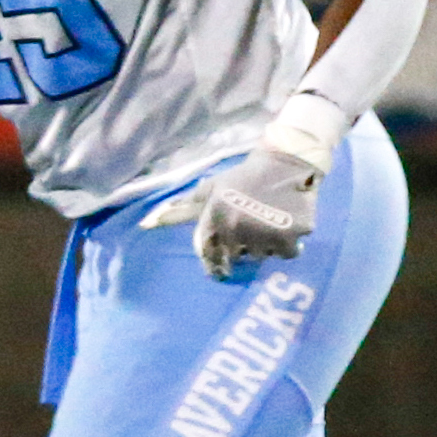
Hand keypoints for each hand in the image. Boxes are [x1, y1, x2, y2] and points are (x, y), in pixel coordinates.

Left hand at [167, 146, 324, 279]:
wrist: (284, 164)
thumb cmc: (243, 177)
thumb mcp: (211, 188)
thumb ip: (183, 207)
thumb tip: (146, 223)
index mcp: (216, 218)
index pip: (208, 253)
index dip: (213, 266)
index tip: (220, 272)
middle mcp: (237, 229)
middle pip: (237, 257)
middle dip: (243, 249)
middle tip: (253, 231)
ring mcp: (264, 233)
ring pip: (262, 256)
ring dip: (266, 246)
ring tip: (270, 223)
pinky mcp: (290, 235)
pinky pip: (287, 254)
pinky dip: (289, 246)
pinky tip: (288, 228)